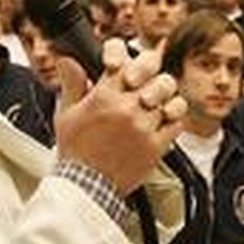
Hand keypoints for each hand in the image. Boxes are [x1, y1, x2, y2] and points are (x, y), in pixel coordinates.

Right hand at [54, 39, 185, 195]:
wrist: (86, 188)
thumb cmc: (75, 153)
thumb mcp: (65, 114)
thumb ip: (72, 83)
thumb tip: (68, 59)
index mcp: (103, 97)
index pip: (122, 57)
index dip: (122, 55)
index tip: (120, 63)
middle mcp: (127, 108)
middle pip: (154, 72)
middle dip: (149, 71)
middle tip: (142, 80)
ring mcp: (144, 126)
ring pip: (169, 95)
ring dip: (163, 96)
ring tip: (153, 101)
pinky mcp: (157, 145)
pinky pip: (178, 121)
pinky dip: (174, 116)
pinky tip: (162, 118)